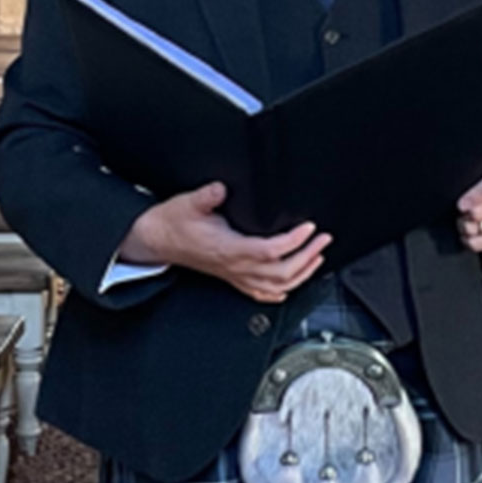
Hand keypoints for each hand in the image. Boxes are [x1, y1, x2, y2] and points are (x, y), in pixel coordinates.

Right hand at [119, 182, 331, 303]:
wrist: (158, 240)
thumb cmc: (174, 223)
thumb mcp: (188, 203)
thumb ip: (207, 196)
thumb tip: (221, 188)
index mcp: (229, 249)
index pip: (270, 251)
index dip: (293, 241)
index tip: (308, 227)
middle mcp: (236, 267)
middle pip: (282, 272)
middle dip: (308, 256)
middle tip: (323, 239)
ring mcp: (236, 276)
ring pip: (278, 286)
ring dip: (302, 273)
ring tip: (318, 256)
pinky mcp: (234, 279)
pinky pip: (263, 294)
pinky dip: (283, 290)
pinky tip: (293, 283)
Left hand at [456, 165, 481, 253]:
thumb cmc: (476, 185)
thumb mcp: (472, 176)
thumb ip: (466, 178)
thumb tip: (454, 186)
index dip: (480, 194)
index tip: (462, 203)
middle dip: (473, 214)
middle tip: (460, 214)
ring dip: (471, 227)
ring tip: (461, 222)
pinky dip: (473, 241)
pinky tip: (465, 235)